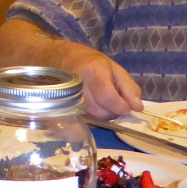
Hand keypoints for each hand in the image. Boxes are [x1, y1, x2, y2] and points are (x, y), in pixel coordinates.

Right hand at [0, 19, 142, 119]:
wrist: (48, 58)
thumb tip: (138, 107)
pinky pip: (73, 130)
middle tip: (107, 98)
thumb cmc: (83, 61)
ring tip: (93, 101)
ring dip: (98, 115)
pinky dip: (82, 128)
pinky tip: (83, 114)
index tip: (124, 104)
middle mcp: (75, 87)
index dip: (122, 106)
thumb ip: (128, 86)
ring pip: (91, 121)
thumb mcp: (110, 65)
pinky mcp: (54, 113)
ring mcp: (63, 101)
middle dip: (111, 110)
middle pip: (102, 113)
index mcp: (91, 72)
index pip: (111, 100)